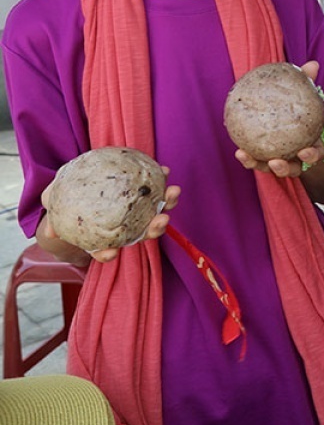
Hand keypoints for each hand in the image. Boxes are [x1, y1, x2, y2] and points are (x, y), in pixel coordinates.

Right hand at [40, 180, 181, 264]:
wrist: (82, 186)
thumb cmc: (70, 203)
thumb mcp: (58, 207)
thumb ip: (55, 218)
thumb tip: (50, 230)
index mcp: (105, 238)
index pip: (106, 251)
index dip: (108, 254)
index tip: (112, 253)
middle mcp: (127, 228)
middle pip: (143, 233)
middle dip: (155, 229)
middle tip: (161, 220)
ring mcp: (140, 212)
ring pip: (157, 213)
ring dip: (168, 203)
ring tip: (173, 191)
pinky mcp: (146, 194)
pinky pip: (157, 189)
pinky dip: (162, 181)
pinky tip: (163, 170)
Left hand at [233, 60, 323, 177]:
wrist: (291, 121)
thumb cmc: (302, 108)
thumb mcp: (305, 96)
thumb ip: (308, 82)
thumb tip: (312, 64)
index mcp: (311, 145)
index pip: (315, 154)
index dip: (312, 156)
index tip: (306, 152)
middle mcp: (296, 158)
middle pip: (293, 169)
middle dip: (285, 168)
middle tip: (276, 162)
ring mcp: (280, 161)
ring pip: (270, 169)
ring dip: (259, 165)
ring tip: (245, 156)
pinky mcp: (264, 159)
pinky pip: (256, 160)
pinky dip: (247, 158)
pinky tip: (238, 150)